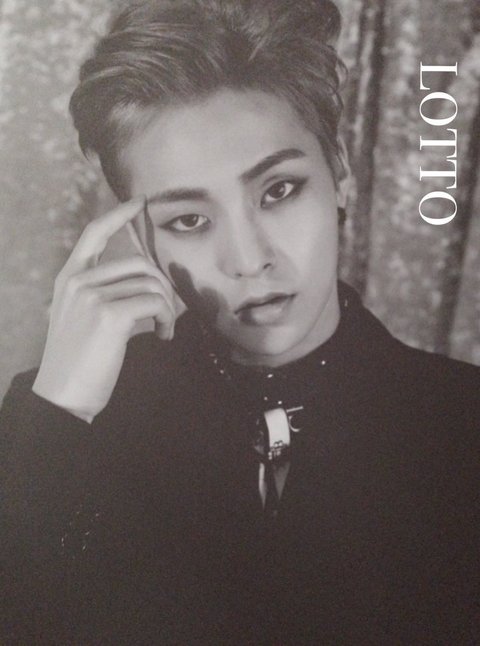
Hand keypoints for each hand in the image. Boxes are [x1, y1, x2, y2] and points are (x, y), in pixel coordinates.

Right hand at [33, 197, 181, 422]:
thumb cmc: (79, 360)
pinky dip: (167, 320)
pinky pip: (155, 303)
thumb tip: (146, 280)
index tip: (138, 202)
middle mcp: (77, 281)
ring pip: (151, 284)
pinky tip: (162, 336)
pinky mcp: (109, 315)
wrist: (64, 394)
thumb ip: (104, 292)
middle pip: (140, 264)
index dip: (118, 215)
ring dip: (167, 308)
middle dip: (163, 287)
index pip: (94, 234)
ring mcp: (91, 296)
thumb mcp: (83, 317)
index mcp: (69, 278)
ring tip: (164, 330)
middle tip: (167, 314)